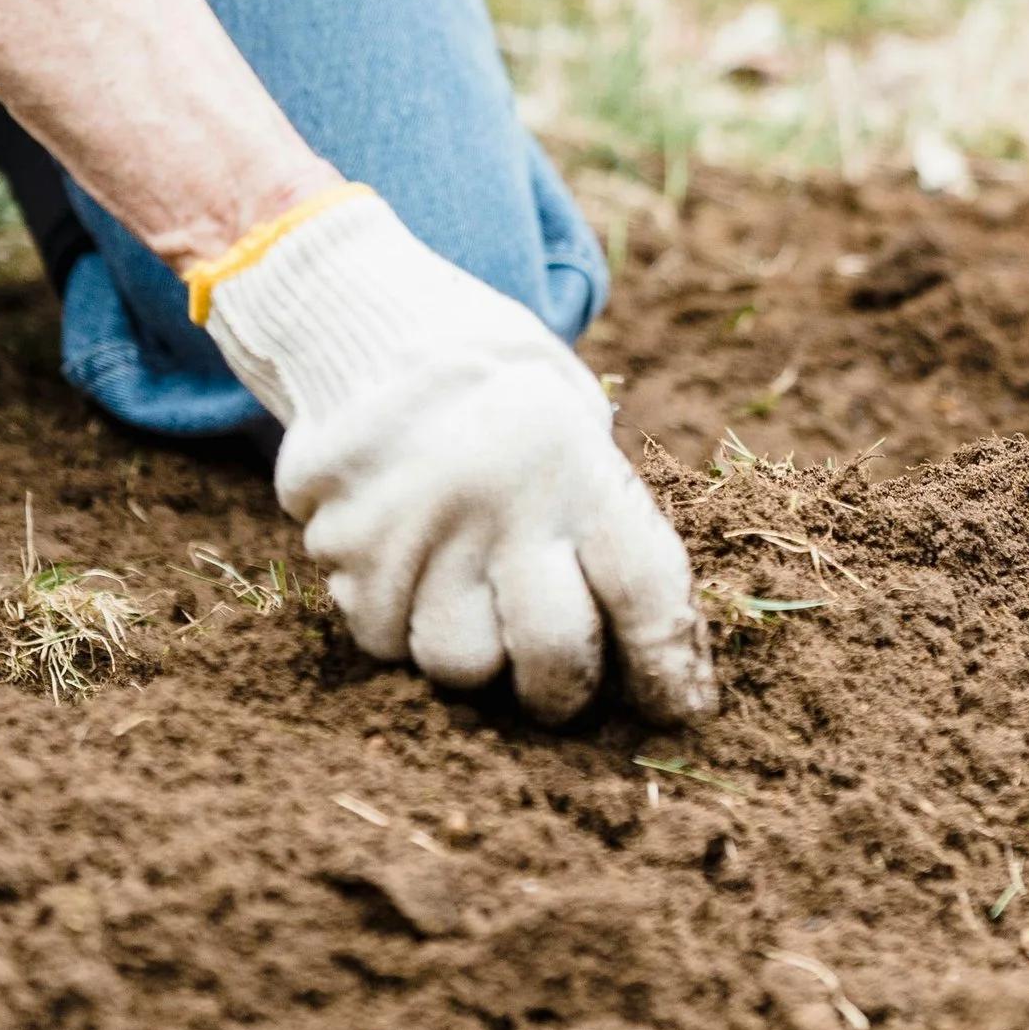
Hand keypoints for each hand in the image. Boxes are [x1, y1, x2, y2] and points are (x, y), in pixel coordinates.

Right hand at [202, 186, 713, 725]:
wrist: (365, 321)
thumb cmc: (494, 382)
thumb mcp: (571, 414)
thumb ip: (603, 513)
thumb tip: (650, 643)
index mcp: (572, 458)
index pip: (645, 591)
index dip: (671, 666)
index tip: (682, 709)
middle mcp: (498, 499)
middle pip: (554, 658)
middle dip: (567, 690)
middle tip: (562, 680)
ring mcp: (415, 530)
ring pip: (462, 665)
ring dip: (478, 656)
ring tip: (474, 599)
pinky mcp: (346, 551)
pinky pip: (387, 640)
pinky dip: (405, 625)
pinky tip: (412, 570)